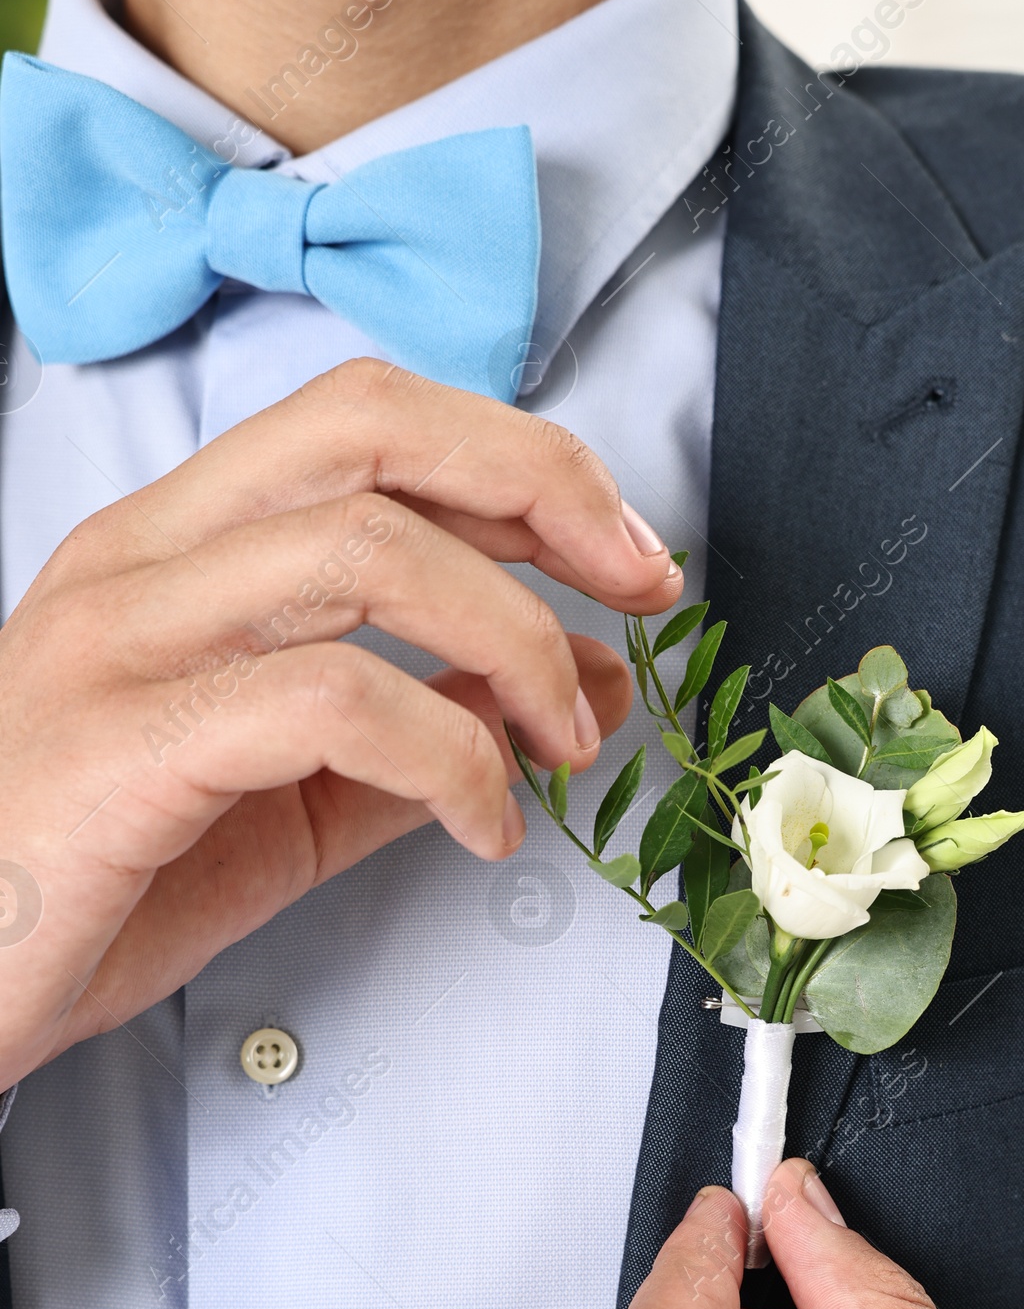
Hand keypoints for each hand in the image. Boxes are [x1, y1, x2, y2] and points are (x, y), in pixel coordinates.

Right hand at [0, 357, 681, 1087]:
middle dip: (543, 490)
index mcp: (176, 547)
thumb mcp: (290, 797)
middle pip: (371, 430)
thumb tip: (561, 687)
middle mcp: (141, 560)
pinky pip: (326, 701)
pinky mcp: (123, 748)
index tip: (626, 556)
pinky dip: (449, 757)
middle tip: (640, 593)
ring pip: (364, 550)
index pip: (366, 423)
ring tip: (565, 747)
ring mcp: (121, 643)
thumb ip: (418, 728)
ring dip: (514, 640)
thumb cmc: (98, 885)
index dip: (524, 465)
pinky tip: (485, 828)